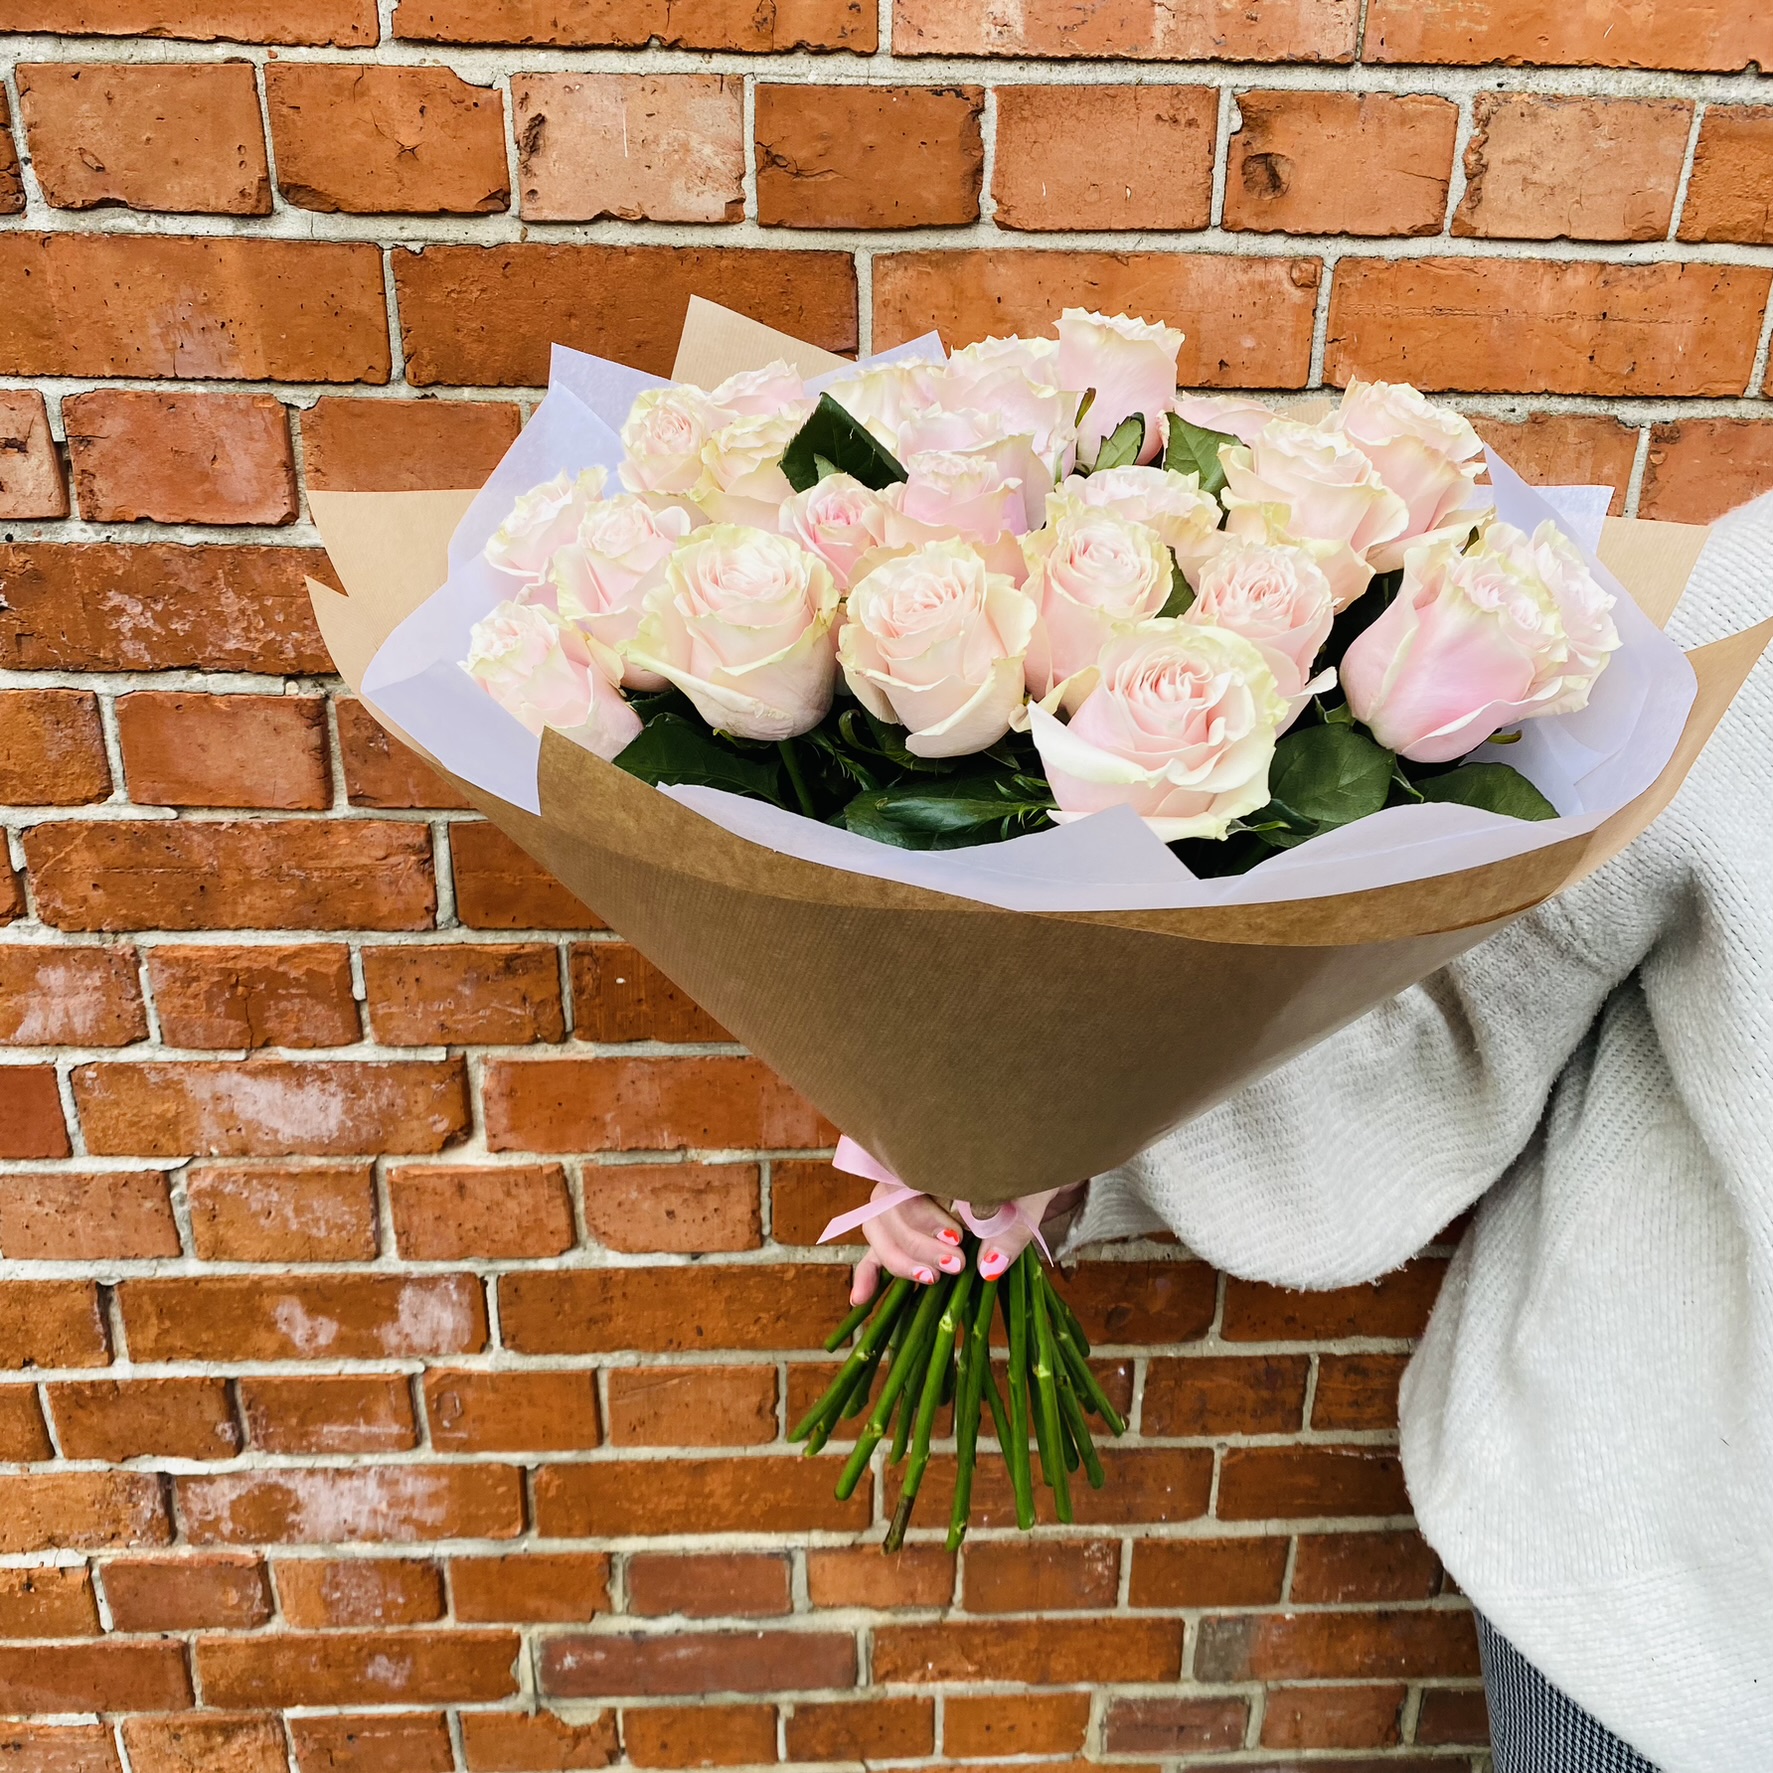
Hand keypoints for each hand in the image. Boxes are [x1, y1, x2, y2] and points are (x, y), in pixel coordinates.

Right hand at [848, 1182, 1090, 1302]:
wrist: (1041, 1162)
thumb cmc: (1033, 1169)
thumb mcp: (1031, 1194)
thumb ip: (1010, 1227)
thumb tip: (988, 1268)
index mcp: (936, 1155)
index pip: (905, 1184)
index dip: (923, 1216)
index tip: (958, 1238)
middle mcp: (913, 1174)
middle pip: (887, 1210)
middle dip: (917, 1244)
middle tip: (956, 1264)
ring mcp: (909, 1202)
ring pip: (880, 1229)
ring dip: (899, 1259)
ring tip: (932, 1279)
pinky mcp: (913, 1227)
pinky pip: (879, 1246)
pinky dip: (869, 1272)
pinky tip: (861, 1299)